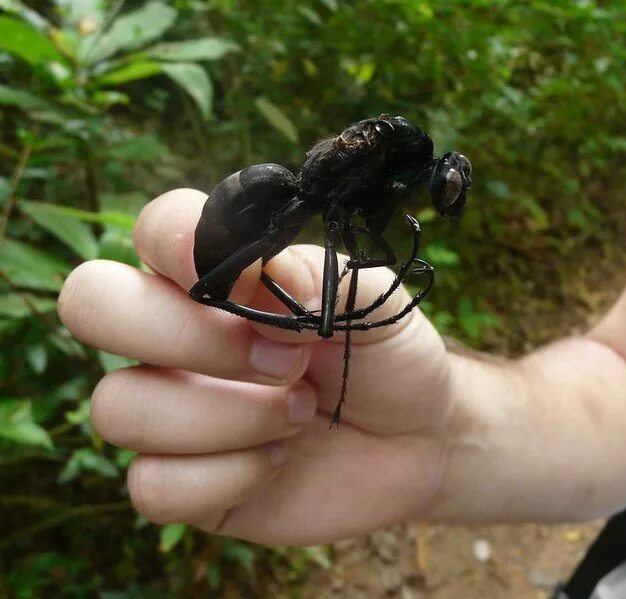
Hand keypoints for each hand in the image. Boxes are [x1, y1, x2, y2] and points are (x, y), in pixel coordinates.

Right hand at [57, 188, 458, 544]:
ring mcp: (175, 410)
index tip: (238, 277)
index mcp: (219, 277)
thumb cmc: (388, 358)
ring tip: (300, 412)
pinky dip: (226, 477)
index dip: (178, 242)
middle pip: (92, 305)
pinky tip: (278, 462)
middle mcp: (178, 336)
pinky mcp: (185, 482)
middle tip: (281, 359)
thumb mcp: (374, 304)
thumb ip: (317, 276)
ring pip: (120, 407)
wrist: (420, 440)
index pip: (155, 229)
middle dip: (184, 335)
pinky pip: (152, 487)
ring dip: (227, 417)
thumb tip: (253, 274)